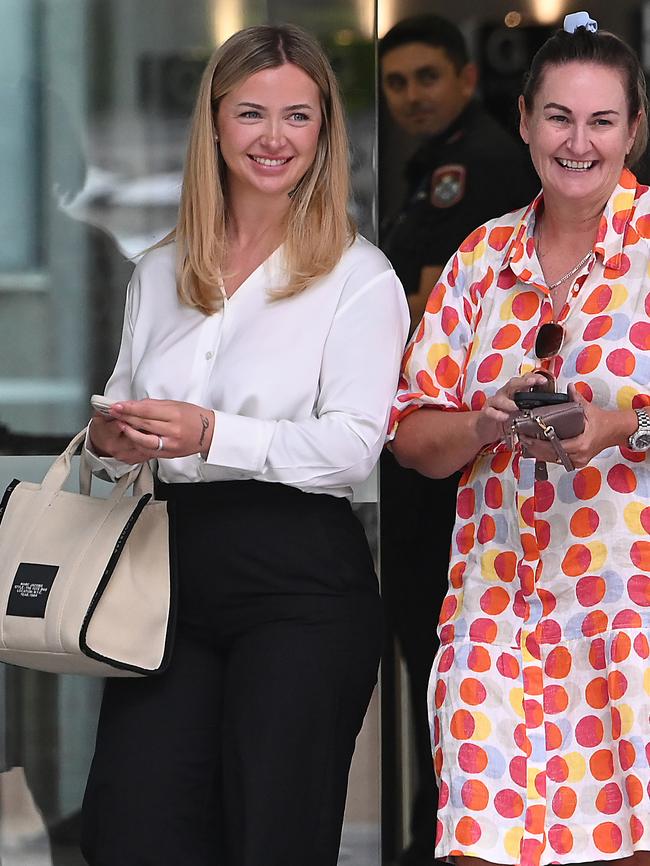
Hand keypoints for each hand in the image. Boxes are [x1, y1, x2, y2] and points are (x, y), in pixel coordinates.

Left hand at [94, 399, 214, 460]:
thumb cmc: (194, 417)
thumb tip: (135, 405)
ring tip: (121, 425)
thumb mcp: (176, 405)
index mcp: (175, 414)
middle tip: (114, 412)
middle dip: (126, 417)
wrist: (209, 433)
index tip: (117, 405)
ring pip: (144, 440)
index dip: (129, 408)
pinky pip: (149, 450)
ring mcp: (171, 444)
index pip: (147, 411)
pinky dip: (138, 444)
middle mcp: (173, 430)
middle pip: (143, 424)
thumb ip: (155, 406)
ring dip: (129, 432)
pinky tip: (132, 437)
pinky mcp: (169, 454)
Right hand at [475, 372, 548, 445]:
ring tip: (516, 407)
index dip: (533, 377)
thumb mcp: (520, 411)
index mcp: (514, 392)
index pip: (524, 380)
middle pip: (512, 384)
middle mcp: (504, 394)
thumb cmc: (505, 417)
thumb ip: (531, 407)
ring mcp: (494, 403)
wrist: (486, 427)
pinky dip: (497, 414)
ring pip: (500, 398)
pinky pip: (490, 412)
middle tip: (532, 382)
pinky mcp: (486, 413)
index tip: (543, 380)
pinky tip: (504, 417)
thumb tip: (550, 407)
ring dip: (509, 402)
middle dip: (523, 382)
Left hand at [518, 384, 627, 468]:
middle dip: (534, 447)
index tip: (527, 436)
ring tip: (526, 442)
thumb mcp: (589, 409)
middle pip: (551, 455)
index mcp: (581, 444)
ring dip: (539, 452)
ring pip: (553, 460)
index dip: (539, 443)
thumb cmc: (603, 421)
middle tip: (522, 438)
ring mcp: (578, 461)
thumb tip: (569, 387)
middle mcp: (579, 456)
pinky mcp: (577, 463)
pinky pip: (558, 461)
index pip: (555, 446)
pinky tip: (537, 448)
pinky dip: (547, 455)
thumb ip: (576, 398)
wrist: (615, 431)